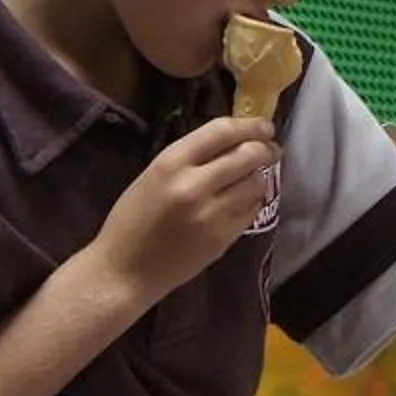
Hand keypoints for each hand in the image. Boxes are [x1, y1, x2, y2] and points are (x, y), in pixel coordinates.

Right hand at [88, 117, 278, 303]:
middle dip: (266, 149)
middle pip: (248, 155)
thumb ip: (190, 158)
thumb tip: (230, 142)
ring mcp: (212, 214)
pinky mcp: (223, 239)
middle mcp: (194, 185)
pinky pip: (252, 210)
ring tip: (252, 177)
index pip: (221, 131)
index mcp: (170, 163)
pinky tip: (243, 201)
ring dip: (259, 176)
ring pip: (256, 183)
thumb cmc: (132, 221)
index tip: (264, 126)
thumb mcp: (152, 177)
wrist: (124, 271)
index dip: (250, 125)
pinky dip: (252, 201)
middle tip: (271, 150)